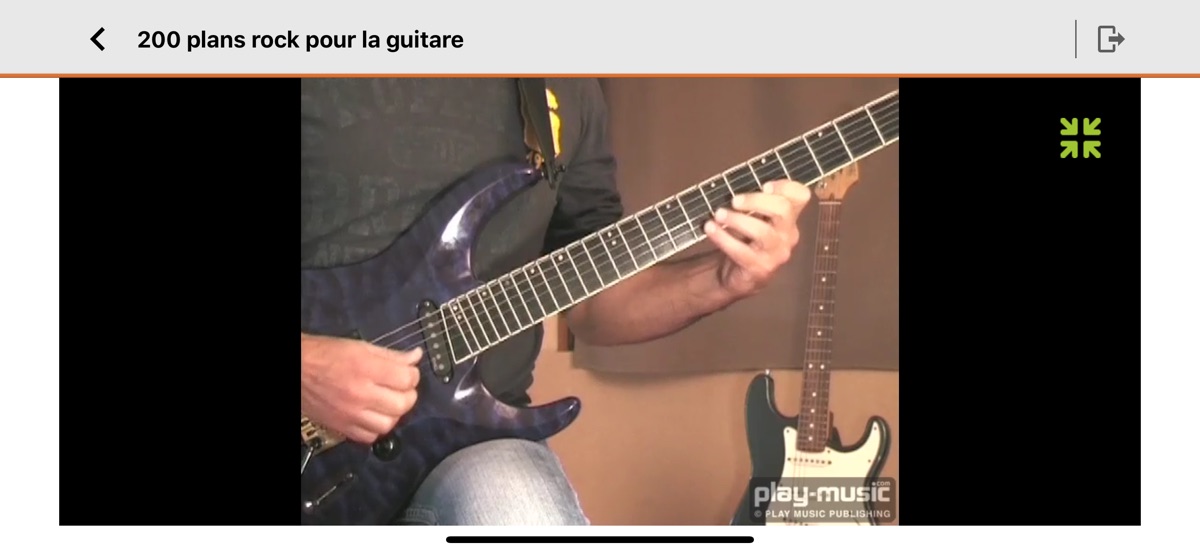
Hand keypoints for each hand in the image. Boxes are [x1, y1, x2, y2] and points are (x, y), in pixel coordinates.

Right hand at [300, 333, 421, 443]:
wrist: (295, 370)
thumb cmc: (326, 354)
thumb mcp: (360, 347)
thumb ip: (391, 355)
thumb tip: (415, 357)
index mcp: (366, 369)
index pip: (406, 379)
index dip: (413, 375)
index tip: (408, 373)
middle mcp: (360, 394)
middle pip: (402, 404)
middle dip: (408, 395)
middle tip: (401, 388)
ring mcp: (350, 414)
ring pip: (388, 425)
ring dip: (394, 414)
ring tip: (388, 403)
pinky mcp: (341, 427)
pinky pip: (369, 437)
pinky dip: (375, 428)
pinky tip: (373, 416)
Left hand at [703, 179, 811, 297]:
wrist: (740, 275)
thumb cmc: (747, 241)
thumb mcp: (754, 219)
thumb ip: (754, 202)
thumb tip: (734, 185)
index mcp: (789, 218)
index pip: (801, 196)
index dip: (786, 186)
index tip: (765, 185)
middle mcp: (788, 234)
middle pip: (783, 209)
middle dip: (756, 201)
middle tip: (734, 200)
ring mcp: (777, 253)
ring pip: (763, 231)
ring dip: (737, 220)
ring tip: (718, 214)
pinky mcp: (761, 268)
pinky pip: (742, 251)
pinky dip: (723, 238)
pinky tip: (710, 228)